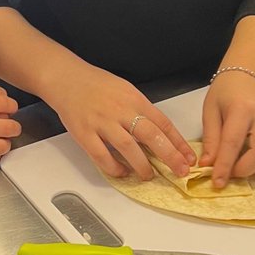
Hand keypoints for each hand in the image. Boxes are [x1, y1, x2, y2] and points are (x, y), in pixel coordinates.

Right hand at [47, 62, 195, 180]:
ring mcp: (101, 122)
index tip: (188, 156)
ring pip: (128, 147)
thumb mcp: (125, 90)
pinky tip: (122, 172)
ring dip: (142, 165)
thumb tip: (159, 133)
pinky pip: (101, 156)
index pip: (162, 122)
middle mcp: (120, 110)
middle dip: (169, 155)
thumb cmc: (96, 84)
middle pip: (151, 135)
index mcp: (134, 99)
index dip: (178, 142)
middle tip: (180, 171)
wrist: (66, 78)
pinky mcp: (84, 133)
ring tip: (149, 175)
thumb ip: (141, 110)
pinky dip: (114, 167)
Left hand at [200, 73, 254, 186]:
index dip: (224, 166)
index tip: (217, 183)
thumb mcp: (210, 110)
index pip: (233, 141)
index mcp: (242, 108)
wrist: (248, 77)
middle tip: (232, 172)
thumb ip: (210, 139)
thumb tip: (208, 166)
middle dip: (246, 169)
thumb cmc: (226, 94)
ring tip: (248, 162)